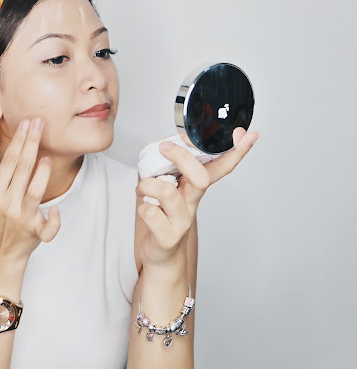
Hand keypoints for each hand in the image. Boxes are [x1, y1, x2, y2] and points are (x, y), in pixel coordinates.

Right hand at [0, 118, 60, 263]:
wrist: (1, 256)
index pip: (8, 162)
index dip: (18, 141)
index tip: (25, 124)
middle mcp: (9, 205)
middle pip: (23, 169)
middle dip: (31, 143)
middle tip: (39, 123)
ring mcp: (23, 219)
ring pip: (36, 191)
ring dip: (43, 172)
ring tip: (47, 155)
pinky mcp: (36, 233)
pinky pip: (48, 228)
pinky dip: (54, 220)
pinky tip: (56, 209)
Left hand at [135, 127, 258, 265]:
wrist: (162, 255)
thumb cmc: (163, 216)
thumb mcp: (171, 187)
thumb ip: (171, 167)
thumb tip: (167, 142)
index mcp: (195, 188)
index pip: (221, 167)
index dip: (235, 152)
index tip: (246, 134)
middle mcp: (192, 203)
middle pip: (200, 178)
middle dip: (182, 157)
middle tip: (164, 148)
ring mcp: (182, 221)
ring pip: (168, 193)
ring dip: (148, 185)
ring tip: (142, 188)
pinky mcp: (167, 237)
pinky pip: (151, 214)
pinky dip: (142, 208)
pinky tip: (144, 209)